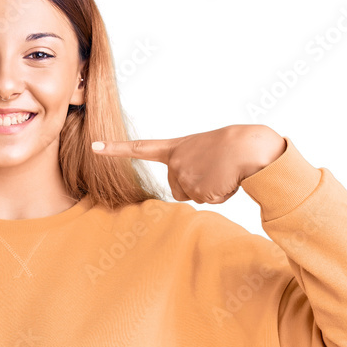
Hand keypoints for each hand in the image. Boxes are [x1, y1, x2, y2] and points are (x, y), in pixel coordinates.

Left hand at [90, 124, 285, 203]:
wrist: (251, 148)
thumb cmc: (235, 146)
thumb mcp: (206, 149)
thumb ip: (191, 165)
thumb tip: (190, 189)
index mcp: (177, 147)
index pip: (141, 148)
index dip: (116, 149)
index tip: (94, 147)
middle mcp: (176, 163)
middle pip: (178, 189)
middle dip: (196, 186)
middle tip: (215, 169)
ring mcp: (185, 177)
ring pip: (193, 196)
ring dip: (210, 190)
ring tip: (223, 172)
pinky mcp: (197, 191)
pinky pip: (208, 201)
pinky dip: (220, 195)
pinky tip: (227, 180)